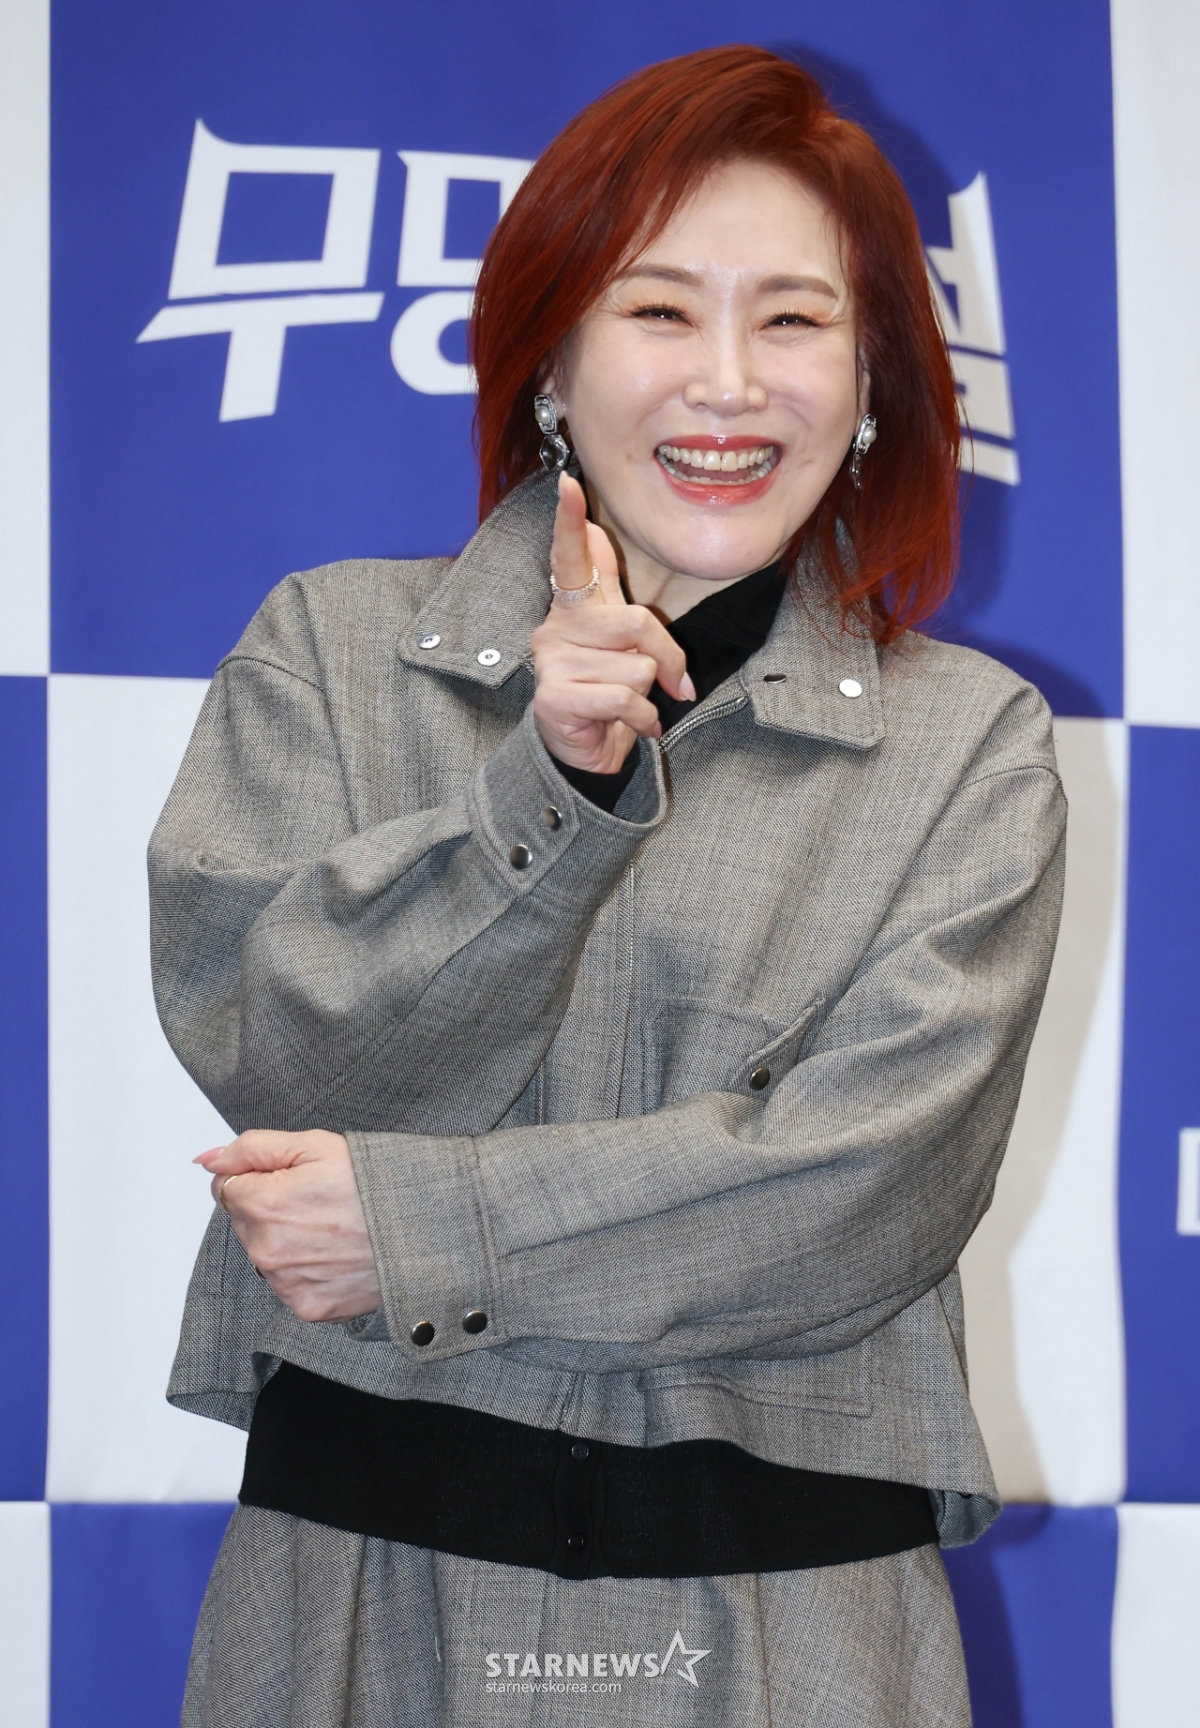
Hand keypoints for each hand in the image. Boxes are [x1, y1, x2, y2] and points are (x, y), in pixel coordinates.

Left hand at [195, 1130, 382, 1323]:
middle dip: (270, 1207)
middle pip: (245, 1222)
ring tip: (332, 1227)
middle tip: (318, 1199)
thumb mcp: (315, 1145)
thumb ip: (252, 1148)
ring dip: (287, 1239)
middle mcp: (267, 1251)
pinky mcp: (308, 1306)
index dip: (258, 1176)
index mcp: (263, 1204)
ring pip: (265, 1254)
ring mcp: (286, 1283)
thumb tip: (208, 1159)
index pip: (227, 1187)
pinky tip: (336, 1252)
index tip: (291, 1176)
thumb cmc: (377, 1183)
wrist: (427, 1228)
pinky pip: (289, 1282)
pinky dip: (306, 1268)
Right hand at [531, 472, 694, 773]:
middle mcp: (557, 628)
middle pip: (637, 623)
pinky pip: (624, 700)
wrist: (586, 751)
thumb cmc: (606, 687)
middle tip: (669, 683)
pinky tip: (636, 726)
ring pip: (637, 668)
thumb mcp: (614, 635)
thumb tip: (597, 528)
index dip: (570, 522)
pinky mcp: (556, 698)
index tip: (568, 483)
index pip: (570, 557)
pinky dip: (644, 720)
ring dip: (649, 695)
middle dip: (666, 659)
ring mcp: (552, 663)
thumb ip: (606, 584)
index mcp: (574, 606)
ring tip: (628, 704)